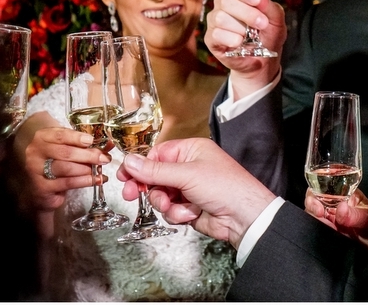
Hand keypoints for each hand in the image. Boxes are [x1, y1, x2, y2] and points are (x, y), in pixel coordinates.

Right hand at [13, 112, 112, 210]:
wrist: (42, 186)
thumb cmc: (58, 161)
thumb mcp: (69, 147)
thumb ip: (85, 144)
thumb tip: (109, 143)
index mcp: (42, 137)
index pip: (60, 135)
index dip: (77, 138)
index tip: (92, 140)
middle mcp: (35, 152)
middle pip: (65, 153)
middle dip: (88, 155)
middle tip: (104, 158)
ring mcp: (36, 170)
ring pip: (66, 168)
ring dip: (87, 169)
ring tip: (99, 170)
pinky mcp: (42, 187)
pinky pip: (67, 183)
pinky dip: (85, 181)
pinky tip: (96, 180)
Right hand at [117, 137, 276, 247]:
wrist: (243, 217)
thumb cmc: (225, 186)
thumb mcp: (187, 175)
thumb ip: (155, 170)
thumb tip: (130, 161)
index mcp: (191, 150)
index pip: (157, 154)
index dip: (139, 165)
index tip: (124, 176)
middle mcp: (189, 167)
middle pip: (154, 176)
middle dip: (148, 188)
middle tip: (133, 195)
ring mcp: (189, 188)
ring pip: (161, 196)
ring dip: (166, 204)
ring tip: (180, 206)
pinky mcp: (189, 207)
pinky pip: (170, 210)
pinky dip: (177, 214)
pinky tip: (191, 214)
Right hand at [204, 0, 286, 99]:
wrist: (264, 61)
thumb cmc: (268, 36)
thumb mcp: (276, 21)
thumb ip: (269, 5)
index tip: (257, 0)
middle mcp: (222, 5)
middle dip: (246, 12)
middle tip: (262, 24)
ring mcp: (214, 21)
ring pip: (220, 17)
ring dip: (241, 27)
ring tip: (252, 36)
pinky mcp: (211, 38)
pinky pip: (216, 33)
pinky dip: (232, 38)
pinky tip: (240, 43)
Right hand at [304, 188, 367, 274]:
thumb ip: (356, 216)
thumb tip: (341, 209)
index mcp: (349, 195)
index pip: (329, 185)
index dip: (320, 189)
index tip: (318, 200)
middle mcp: (338, 205)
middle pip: (317, 198)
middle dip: (312, 203)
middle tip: (318, 212)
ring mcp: (333, 219)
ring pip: (314, 212)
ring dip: (313, 215)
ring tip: (322, 221)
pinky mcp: (330, 232)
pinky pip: (317, 227)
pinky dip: (315, 228)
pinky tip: (321, 231)